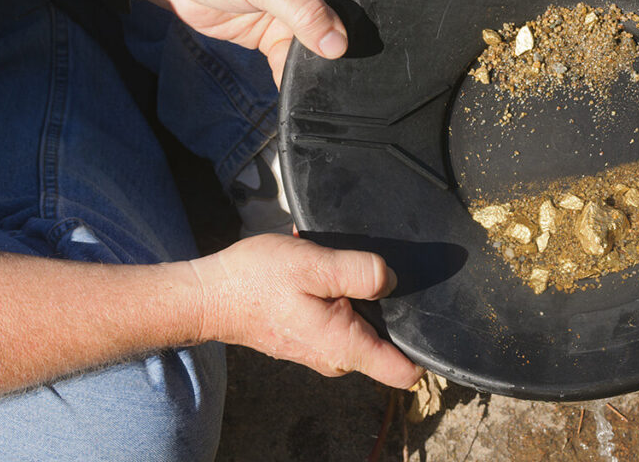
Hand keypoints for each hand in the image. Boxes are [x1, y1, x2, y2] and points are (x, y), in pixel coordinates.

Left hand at [131, 0, 361, 85]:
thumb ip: (303, 11)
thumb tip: (337, 45)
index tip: (406, 4)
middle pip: (354, 6)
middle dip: (360, 29)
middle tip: (374, 52)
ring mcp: (300, 9)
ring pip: (328, 37)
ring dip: (329, 57)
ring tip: (341, 75)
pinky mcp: (280, 34)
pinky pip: (297, 59)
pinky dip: (297, 74)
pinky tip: (303, 89)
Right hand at [191, 234, 422, 388]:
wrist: (209, 294)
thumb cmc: (256, 281)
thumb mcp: (314, 266)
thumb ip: (360, 273)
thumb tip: (392, 280)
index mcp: (345, 347)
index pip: (404, 371)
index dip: (424, 348)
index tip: (430, 320)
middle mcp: (337, 358)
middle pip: (387, 340)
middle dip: (386, 307)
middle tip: (363, 272)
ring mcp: (321, 350)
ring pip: (362, 325)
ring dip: (357, 296)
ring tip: (335, 268)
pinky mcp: (308, 337)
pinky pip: (339, 318)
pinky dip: (336, 295)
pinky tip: (319, 273)